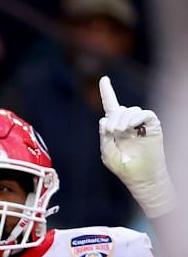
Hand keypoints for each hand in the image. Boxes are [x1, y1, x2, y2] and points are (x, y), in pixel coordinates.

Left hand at [99, 77, 175, 217]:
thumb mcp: (107, 153)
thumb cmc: (124, 168)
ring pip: (131, 110)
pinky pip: (144, 113)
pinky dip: (135, 118)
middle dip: (112, 119)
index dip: (107, 92)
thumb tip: (104, 119)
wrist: (141, 177)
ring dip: (122, 119)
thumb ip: (104, 137)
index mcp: (116, 128)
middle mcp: (129, 123)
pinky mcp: (152, 125)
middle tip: (111, 132)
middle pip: (119, 109)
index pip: (111, 107)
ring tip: (120, 132)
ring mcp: (141, 124)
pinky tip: (130, 127)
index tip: (104, 79)